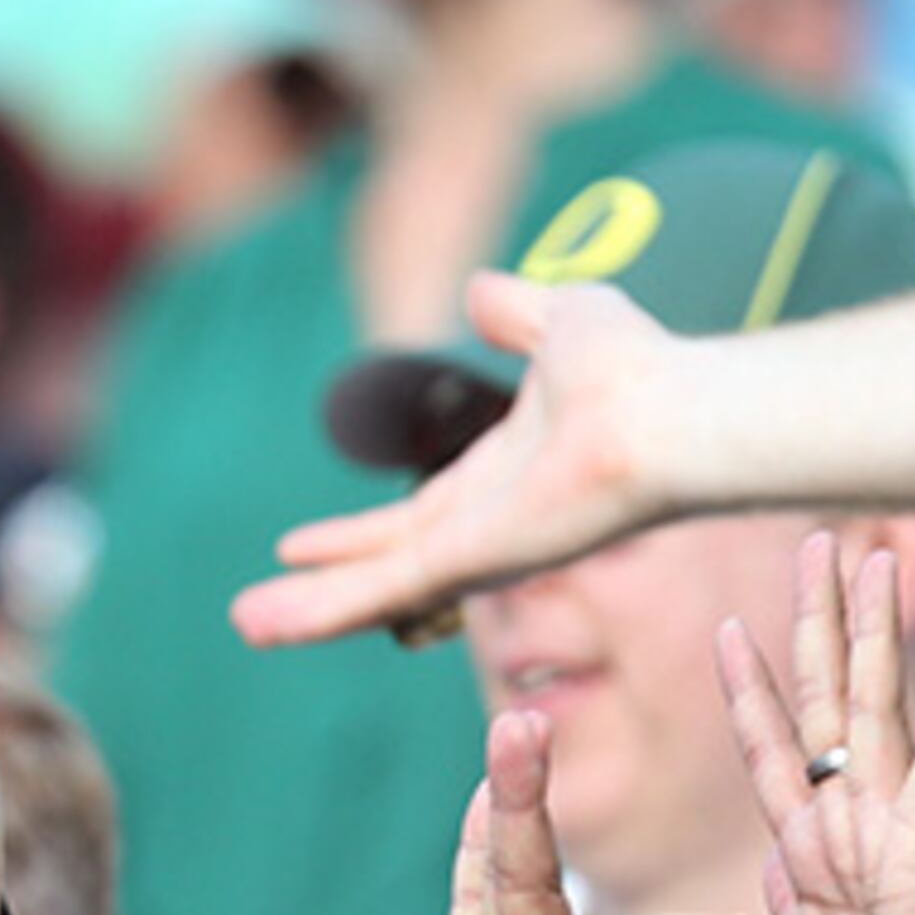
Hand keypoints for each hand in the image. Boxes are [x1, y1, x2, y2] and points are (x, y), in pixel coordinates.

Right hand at [236, 275, 681, 647]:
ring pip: (378, 588)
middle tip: (260, 607)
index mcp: (506, 477)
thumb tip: (479, 290)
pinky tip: (268, 622)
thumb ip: (516, 312)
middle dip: (326, 584)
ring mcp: (480, 550)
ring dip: (310, 609)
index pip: (417, 518)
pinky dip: (324, 607)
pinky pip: (386, 590)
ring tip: (245, 625)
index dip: (357, 536)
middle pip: (388, 563)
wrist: (669, 407)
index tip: (298, 546)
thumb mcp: (559, 321)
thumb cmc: (638, 367)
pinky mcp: (472, 561)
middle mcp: (490, 525)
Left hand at [715, 533, 914, 914]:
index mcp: (810, 849)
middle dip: (815, 623)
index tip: (729, 628)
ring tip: (869, 557)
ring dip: (870, 633)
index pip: (772, 746)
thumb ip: (793, 898)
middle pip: (826, 701)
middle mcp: (849, 822)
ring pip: (874, 708)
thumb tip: (776, 860)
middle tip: (811, 545)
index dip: (750, 686)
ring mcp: (889, 828)